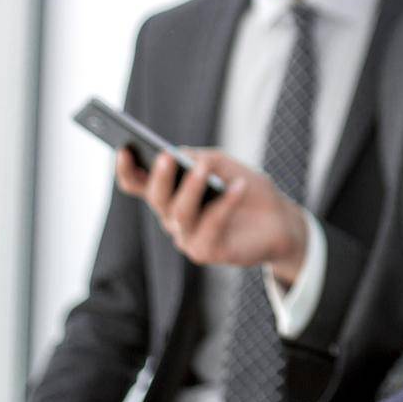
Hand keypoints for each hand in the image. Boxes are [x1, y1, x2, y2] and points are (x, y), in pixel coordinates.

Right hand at [115, 146, 309, 283]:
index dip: (126, 169)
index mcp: (170, 194)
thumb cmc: (246, 188)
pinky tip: (239, 187)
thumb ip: (201, 158)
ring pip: (180, 213)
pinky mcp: (205, 252)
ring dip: (193, 187)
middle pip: (157, 198)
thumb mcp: (224, 165)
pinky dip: (225, 204)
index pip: (138, 184)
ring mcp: (186, 237)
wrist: (278, 219)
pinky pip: (210, 226)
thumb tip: (184, 157)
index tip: (124, 149)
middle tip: (166, 157)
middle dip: (160, 177)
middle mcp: (172, 217)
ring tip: (206, 167)